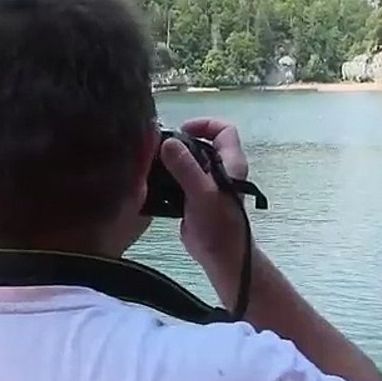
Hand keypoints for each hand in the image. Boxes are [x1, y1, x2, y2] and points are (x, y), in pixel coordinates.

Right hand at [159, 118, 249, 265]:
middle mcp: (220, 170)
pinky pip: (180, 179)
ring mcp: (206, 184)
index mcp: (230, 163)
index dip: (205, 124)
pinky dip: (167, 176)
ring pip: (189, 161)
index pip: (224, 130)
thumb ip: (186, 167)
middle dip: (181, 142)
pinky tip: (151, 180)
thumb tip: (167, 142)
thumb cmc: (218, 225)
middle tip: (158, 148)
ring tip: (151, 162)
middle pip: (202, 143)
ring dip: (171, 159)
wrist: (220, 256)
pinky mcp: (193, 197)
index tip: (181, 131)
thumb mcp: (202, 193)